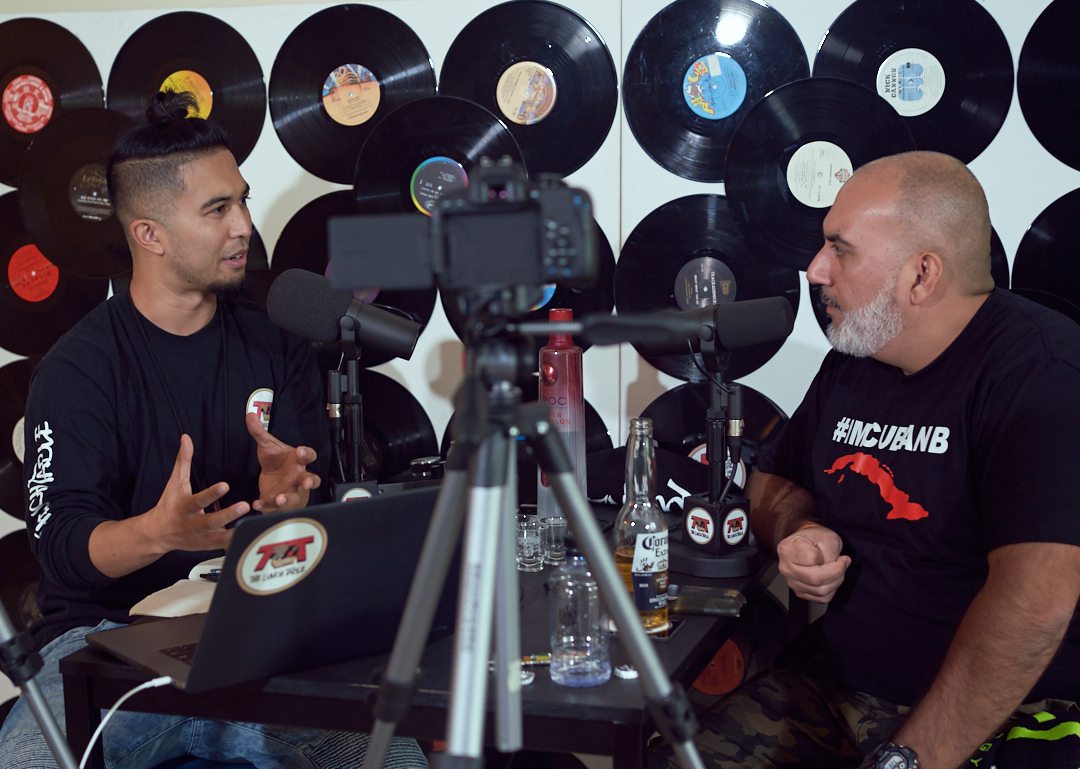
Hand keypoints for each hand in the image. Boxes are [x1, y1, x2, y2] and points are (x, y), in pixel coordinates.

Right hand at [147, 434, 249, 552]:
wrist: (157, 533)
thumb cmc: (169, 504)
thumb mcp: (175, 482)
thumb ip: (184, 461)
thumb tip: (186, 438)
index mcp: (184, 508)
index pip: (198, 500)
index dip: (211, 494)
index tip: (225, 485)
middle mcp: (191, 525)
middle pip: (210, 522)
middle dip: (227, 515)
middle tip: (244, 505)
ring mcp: (198, 538)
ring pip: (217, 537)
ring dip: (234, 532)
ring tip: (250, 525)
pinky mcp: (205, 547)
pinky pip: (221, 546)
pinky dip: (233, 543)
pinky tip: (248, 537)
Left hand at [246, 411, 320, 512]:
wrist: (274, 481)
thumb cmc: (276, 462)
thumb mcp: (267, 445)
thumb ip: (259, 432)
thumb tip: (250, 414)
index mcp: (297, 461)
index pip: (308, 456)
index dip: (307, 454)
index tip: (302, 451)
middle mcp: (297, 477)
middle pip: (310, 479)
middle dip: (310, 481)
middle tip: (307, 482)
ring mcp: (289, 491)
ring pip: (294, 496)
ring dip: (288, 498)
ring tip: (281, 498)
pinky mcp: (277, 502)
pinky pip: (273, 506)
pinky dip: (266, 506)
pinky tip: (257, 504)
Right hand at [776, 524, 851, 603]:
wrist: (807, 544)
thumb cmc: (815, 538)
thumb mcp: (827, 537)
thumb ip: (832, 553)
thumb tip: (839, 570)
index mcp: (787, 549)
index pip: (813, 559)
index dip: (831, 558)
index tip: (839, 555)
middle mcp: (785, 568)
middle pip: (815, 579)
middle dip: (837, 573)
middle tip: (843, 564)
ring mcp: (791, 582)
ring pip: (820, 591)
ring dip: (836, 582)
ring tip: (838, 571)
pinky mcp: (799, 592)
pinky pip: (821, 598)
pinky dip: (831, 590)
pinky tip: (830, 579)